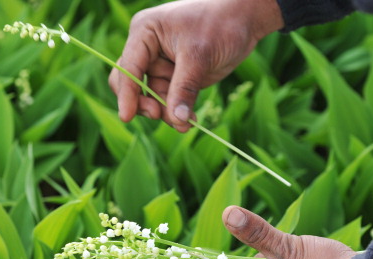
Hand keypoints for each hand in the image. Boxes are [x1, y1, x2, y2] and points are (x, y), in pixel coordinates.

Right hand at [109, 0, 283, 131]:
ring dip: (167, 113)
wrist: (245, 19)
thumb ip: (184, 88)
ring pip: (153, 98)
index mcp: (145, 33)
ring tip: (187, 124)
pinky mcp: (177, 78)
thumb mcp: (200, 55)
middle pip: (132, 85)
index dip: (127, 94)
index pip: (128, 67)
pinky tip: (191, 121)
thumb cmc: (220, 24)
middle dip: (145, 104)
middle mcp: (148, 50)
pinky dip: (179, 113)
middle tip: (160, 116)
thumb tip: (177, 119)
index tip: (127, 117)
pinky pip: (170, 101)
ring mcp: (162, 65)